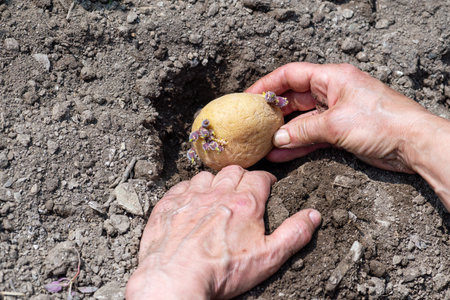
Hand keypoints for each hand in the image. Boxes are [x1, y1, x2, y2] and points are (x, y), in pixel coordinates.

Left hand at [126, 165, 320, 298]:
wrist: (176, 279)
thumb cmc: (222, 271)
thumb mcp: (268, 258)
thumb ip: (294, 234)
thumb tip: (313, 216)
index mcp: (245, 203)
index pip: (260, 178)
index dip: (266, 180)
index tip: (267, 186)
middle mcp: (218, 193)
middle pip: (234, 171)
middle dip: (243, 177)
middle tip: (244, 189)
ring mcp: (192, 197)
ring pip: (208, 176)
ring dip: (216, 181)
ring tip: (218, 194)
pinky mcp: (170, 204)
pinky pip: (183, 185)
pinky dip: (190, 189)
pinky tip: (192, 200)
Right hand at [246, 62, 428, 172]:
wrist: (412, 144)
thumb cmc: (382, 121)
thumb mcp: (336, 124)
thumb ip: (303, 132)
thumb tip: (277, 139)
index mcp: (331, 78)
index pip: (291, 75)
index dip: (268, 84)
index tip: (249, 97)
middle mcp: (331, 92)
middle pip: (294, 99)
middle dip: (273, 112)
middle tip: (253, 124)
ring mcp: (335, 113)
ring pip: (301, 121)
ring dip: (283, 133)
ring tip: (262, 143)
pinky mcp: (340, 132)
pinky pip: (312, 137)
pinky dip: (298, 145)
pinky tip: (280, 153)